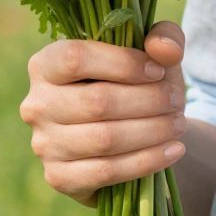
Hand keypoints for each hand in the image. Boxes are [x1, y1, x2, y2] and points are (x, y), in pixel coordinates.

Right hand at [20, 21, 189, 208]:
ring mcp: (44, 144)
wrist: (131, 137)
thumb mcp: (153, 55)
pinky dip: (146, 161)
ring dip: (151, 131)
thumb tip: (165, 49)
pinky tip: (173, 151)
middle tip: (177, 100)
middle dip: (147, 101)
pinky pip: (106, 171)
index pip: (76, 58)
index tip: (158, 71)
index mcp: (45, 64)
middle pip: (96, 101)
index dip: (122, 63)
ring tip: (179, 124)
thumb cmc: (137, 86)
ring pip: (104, 139)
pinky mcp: (59, 177)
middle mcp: (36, 104)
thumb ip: (164, 38)